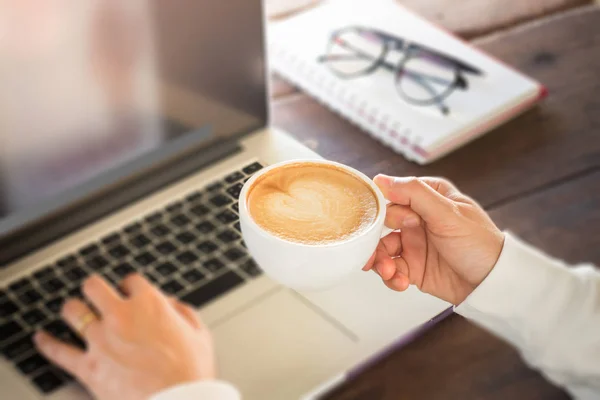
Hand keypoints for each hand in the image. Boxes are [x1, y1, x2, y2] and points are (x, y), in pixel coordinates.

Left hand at [34, 274, 213, 399]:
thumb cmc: (190, 372)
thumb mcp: (199, 334)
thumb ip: (183, 312)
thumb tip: (171, 303)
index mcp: (149, 304)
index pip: (131, 280)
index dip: (130, 285)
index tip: (129, 291)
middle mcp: (121, 316)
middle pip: (94, 286)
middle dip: (95, 288)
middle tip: (96, 294)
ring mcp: (100, 340)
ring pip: (72, 311)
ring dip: (72, 309)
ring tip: (72, 311)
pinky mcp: (87, 367)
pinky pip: (57, 352)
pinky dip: (46, 344)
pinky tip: (41, 338)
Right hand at [363, 176, 504, 304]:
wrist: (494, 285)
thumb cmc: (481, 245)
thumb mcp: (447, 213)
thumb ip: (414, 194)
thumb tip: (382, 180)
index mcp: (428, 198)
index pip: (393, 196)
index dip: (383, 210)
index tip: (384, 222)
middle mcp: (419, 219)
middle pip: (382, 225)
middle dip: (375, 240)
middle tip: (379, 252)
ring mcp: (415, 244)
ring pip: (383, 249)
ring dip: (380, 261)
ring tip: (388, 272)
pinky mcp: (414, 268)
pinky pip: (392, 270)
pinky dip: (391, 277)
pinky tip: (400, 282)